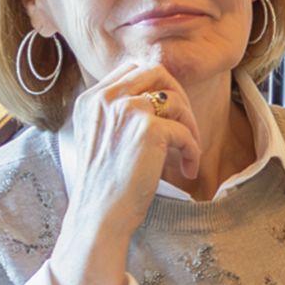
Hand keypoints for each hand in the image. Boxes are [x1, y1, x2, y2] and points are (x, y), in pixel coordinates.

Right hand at [58, 58, 200, 250]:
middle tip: (185, 126)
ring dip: (189, 124)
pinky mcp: (149, 129)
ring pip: (175, 98)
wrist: (98, 214)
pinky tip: (187, 170)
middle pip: (156, 72)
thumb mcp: (100, 138)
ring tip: (188, 151)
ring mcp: (128, 110)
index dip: (156, 87)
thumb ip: (117, 114)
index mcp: (91, 99)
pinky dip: (193, 151)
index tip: (167, 113)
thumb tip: (156, 101)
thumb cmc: (103, 185)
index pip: (132, 70)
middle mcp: (107, 98)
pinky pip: (185, 132)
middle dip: (178, 96)